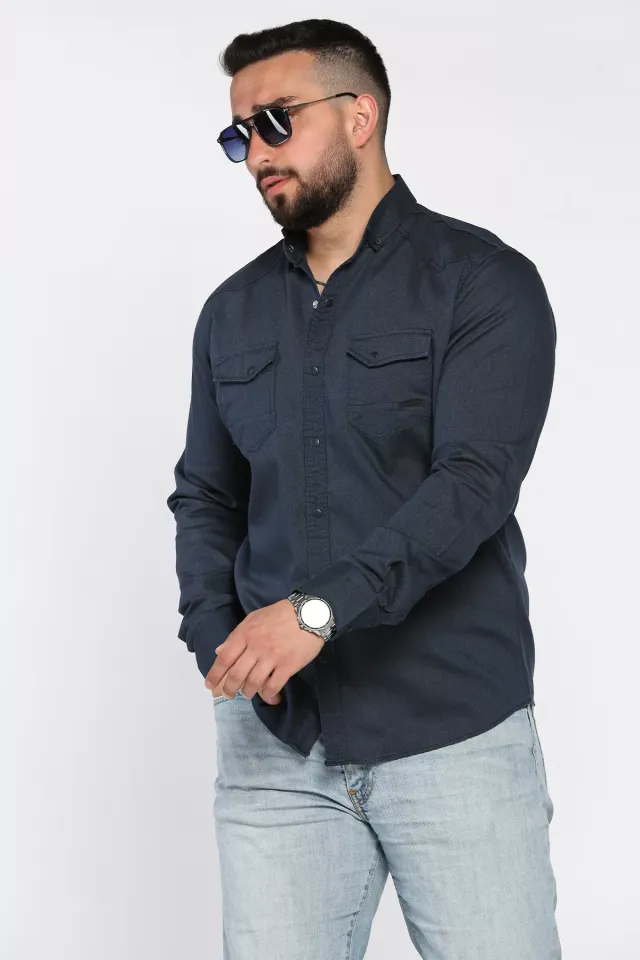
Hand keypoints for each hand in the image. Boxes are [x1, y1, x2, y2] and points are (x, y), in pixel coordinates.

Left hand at [204, 599, 324, 704]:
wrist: (309, 613)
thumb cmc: (280, 615)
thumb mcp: (254, 619)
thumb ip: (236, 636)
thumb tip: (220, 651)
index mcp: (245, 634)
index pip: (224, 658)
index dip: (215, 674)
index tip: (210, 686)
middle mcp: (256, 647)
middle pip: (237, 674)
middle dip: (229, 688)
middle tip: (228, 695)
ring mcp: (272, 657)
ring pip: (253, 682)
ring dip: (247, 692)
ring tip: (247, 694)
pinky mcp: (288, 666)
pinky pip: (273, 686)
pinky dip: (268, 694)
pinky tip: (268, 695)